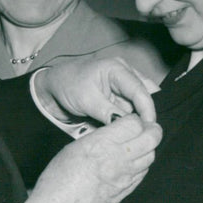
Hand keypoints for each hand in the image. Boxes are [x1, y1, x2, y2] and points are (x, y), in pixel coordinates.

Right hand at [24, 114, 161, 202]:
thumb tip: (112, 133)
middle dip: (151, 130)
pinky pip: (143, 173)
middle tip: (144, 129)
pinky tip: (132, 163)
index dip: (134, 119)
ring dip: (147, 148)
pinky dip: (142, 164)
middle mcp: (118, 159)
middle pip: (151, 138)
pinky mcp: (126, 191)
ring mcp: (125, 177)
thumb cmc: (57, 180)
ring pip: (151, 156)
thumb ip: (98, 138)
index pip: (134, 123)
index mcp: (102, 144)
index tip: (128, 121)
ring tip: (138, 146)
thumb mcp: (74, 148)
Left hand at [35, 56, 157, 125]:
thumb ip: (108, 112)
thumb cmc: (66, 86)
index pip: (140, 89)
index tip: (149, 127)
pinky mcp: (119, 98)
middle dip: (147, 114)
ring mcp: (122, 86)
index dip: (147, 109)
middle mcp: (125, 74)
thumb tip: (127, 126)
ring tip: (137, 134)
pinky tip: (129, 131)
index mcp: (117, 68)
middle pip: (146, 95)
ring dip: (138, 119)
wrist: (53, 89)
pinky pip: (130, 110)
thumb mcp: (86, 100)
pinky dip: (130, 121)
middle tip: (146, 133)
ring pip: (139, 105)